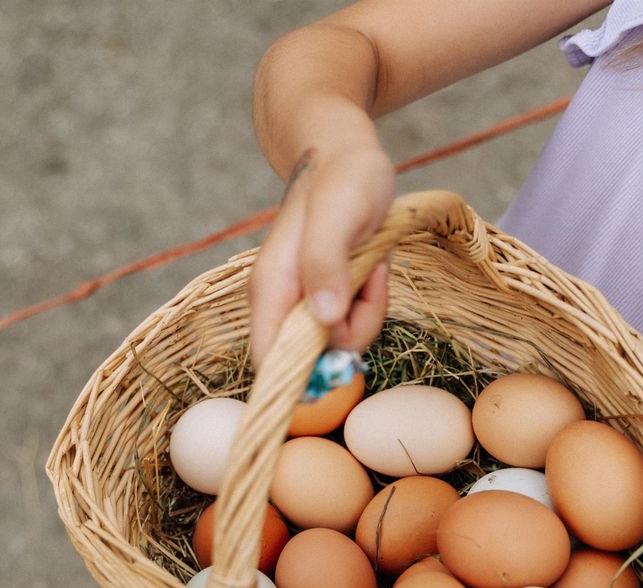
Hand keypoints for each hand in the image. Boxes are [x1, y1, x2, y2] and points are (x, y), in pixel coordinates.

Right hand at [248, 144, 396, 365]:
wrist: (345, 157)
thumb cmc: (343, 177)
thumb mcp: (339, 211)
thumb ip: (325, 261)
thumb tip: (323, 317)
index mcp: (271, 289)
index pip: (271, 362)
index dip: (305, 375)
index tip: (346, 346)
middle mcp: (280, 303)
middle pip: (315, 359)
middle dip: (355, 328)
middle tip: (368, 276)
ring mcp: (302, 303)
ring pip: (339, 344)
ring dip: (368, 311)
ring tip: (369, 263)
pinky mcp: (325, 301)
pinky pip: (352, 325)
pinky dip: (371, 302)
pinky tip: (370, 267)